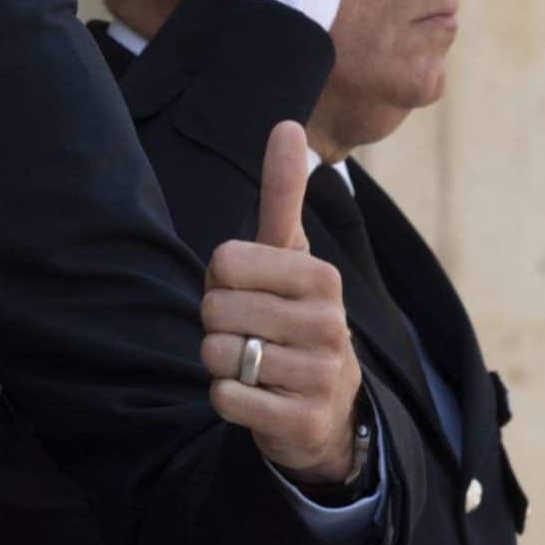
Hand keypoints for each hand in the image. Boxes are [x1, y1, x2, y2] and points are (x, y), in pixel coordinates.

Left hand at [200, 122, 362, 483]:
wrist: (326, 410)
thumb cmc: (293, 318)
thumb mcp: (290, 257)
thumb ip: (282, 195)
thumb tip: (285, 124)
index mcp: (322, 277)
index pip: (223, 262)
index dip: (219, 282)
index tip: (248, 295)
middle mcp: (330, 325)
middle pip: (214, 310)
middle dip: (217, 324)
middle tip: (251, 334)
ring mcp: (321, 375)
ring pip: (216, 355)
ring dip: (220, 362)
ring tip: (255, 364)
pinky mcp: (303, 420)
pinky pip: (225, 398)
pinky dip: (227, 398)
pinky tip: (256, 396)